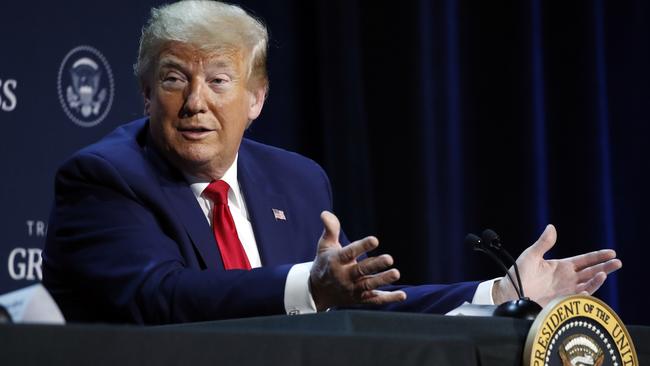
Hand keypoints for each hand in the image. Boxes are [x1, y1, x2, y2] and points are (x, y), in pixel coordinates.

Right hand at [309, 211, 406, 310]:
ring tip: (396, 273)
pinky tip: (401, 295)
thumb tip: (325, 213)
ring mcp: (352, 289)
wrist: (317, 291)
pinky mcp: (359, 298)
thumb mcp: (325, 245)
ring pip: (368, 285)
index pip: (349, 253)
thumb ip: (330, 229)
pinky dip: (388, 298)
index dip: (362, 246)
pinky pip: (374, 300)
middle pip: (360, 270)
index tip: (375, 240)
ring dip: (383, 280)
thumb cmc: (325, 263)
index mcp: (336, 261)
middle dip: (375, 265)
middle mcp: (344, 276)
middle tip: (389, 258)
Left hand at [492, 224, 622, 305]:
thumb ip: (543, 243)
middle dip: (605, 267)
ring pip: (588, 284)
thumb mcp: (531, 255)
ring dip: (597, 280)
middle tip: (617, 262)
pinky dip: (584, 294)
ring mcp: (566, 290)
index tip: (611, 252)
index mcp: (562, 266)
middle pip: (591, 271)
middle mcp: (567, 278)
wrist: (510, 292)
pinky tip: (588, 289)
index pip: (584, 260)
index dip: (598, 256)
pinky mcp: (562, 301)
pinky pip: (577, 298)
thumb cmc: (519, 274)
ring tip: (603, 273)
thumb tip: (551, 227)